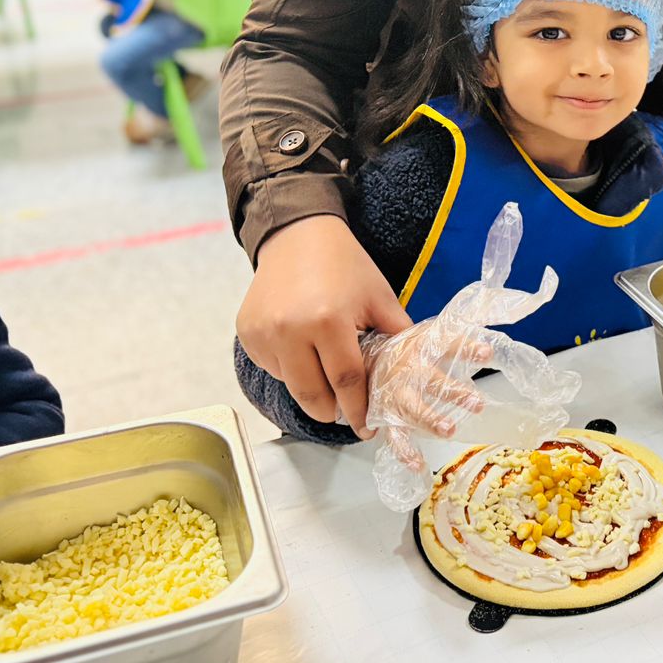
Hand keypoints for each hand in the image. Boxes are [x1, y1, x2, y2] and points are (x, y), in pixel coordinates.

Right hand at [237, 214, 412, 437]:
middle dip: (332, 411)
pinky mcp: (247, 333)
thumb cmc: (345, 265)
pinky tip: (302, 347)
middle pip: (312, 396)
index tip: (367, 428)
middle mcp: (290, 331)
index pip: (346, 381)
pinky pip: (272, 367)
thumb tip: (415, 375)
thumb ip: (397, 336)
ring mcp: (263, 333)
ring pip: (290, 384)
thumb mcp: (379, 297)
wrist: (297, 235)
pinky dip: (289, 368)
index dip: (359, 409)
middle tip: (346, 412)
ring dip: (311, 388)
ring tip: (325, 370)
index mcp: (328, 321)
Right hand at [359, 327, 492, 468]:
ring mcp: (394, 394)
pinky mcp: (384, 415)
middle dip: (454, 392)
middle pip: (431, 380)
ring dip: (430, 420)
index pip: (448, 344)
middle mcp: (407, 370)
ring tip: (449, 431)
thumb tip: (490, 346)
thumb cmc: (405, 351)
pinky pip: (394, 435)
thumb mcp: (429, 336)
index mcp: (421, 346)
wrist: (362, 360)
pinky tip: (417, 464)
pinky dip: (404, 451)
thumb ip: (456, 340)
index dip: (467, 348)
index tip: (487, 353)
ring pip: (412, 408)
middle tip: (478, 403)